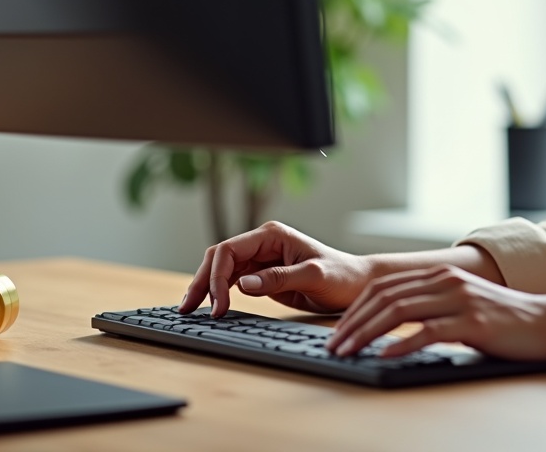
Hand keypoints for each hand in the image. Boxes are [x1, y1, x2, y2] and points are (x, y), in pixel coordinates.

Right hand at [179, 220, 373, 316]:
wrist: (358, 284)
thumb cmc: (342, 276)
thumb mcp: (314, 276)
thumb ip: (279, 278)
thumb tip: (243, 284)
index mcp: (272, 236)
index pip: (229, 250)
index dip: (217, 277)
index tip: (218, 306)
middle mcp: (263, 244)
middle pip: (219, 258)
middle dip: (203, 281)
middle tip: (187, 309)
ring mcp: (261, 259)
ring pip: (222, 269)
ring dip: (206, 287)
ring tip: (190, 310)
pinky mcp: (263, 275)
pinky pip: (233, 282)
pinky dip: (219, 293)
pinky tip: (211, 307)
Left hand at [325, 265, 545, 361]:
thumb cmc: (504, 321)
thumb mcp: (462, 306)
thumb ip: (431, 308)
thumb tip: (391, 328)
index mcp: (441, 275)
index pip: (385, 286)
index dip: (356, 308)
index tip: (338, 331)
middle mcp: (447, 281)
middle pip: (386, 297)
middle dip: (353, 322)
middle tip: (333, 345)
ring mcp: (460, 299)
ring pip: (400, 311)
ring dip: (367, 333)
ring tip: (348, 351)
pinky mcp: (472, 322)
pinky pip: (428, 331)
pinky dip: (401, 343)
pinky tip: (384, 355)